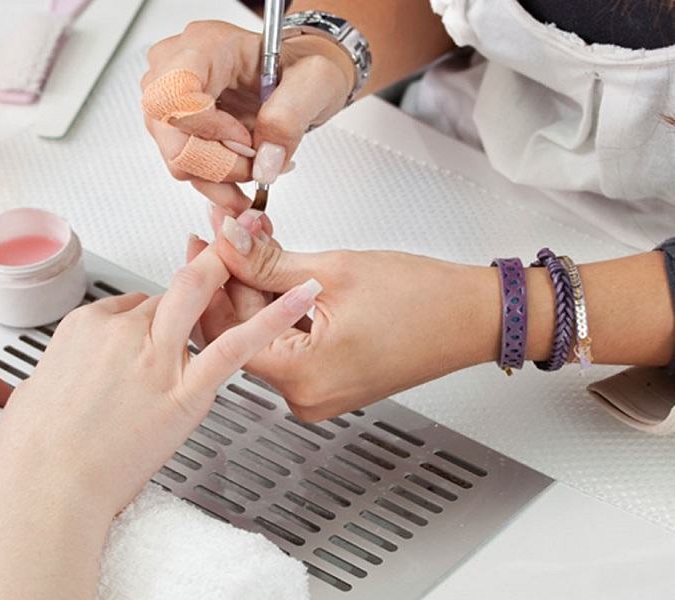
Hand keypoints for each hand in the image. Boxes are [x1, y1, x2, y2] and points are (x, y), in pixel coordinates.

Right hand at [0, 246, 320, 598]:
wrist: (45, 488)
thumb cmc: (34, 451)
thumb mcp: (35, 392)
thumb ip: (60, 371)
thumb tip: (63, 374)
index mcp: (84, 327)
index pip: (132, 303)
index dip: (152, 316)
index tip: (161, 327)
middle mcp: (123, 332)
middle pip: (170, 290)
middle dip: (198, 268)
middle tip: (221, 255)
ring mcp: (156, 357)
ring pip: (196, 299)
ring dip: (223, 279)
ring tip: (250, 259)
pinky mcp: (185, 392)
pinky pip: (235, 346)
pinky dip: (271, 318)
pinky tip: (298, 296)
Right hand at [141, 20, 353, 211]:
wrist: (295, 74)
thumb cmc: (299, 65)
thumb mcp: (314, 81)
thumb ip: (289, 118)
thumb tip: (264, 161)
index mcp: (206, 45)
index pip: (175, 94)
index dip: (209, 129)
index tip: (246, 138)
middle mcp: (177, 69)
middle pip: (171, 136)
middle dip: (219, 164)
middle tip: (258, 165)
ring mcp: (172, 100)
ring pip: (178, 159)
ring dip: (221, 177)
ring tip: (258, 168)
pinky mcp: (177, 127)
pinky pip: (186, 167)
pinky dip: (218, 182)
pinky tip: (244, 175)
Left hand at [201, 212, 503, 420]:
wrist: (473, 318)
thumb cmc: (424, 301)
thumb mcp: (334, 270)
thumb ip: (269, 261)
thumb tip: (229, 243)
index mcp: (303, 377)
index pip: (227, 331)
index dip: (210, 281)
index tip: (202, 245)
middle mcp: (306, 396)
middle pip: (244, 333)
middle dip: (235, 278)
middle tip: (229, 234)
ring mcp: (317, 393)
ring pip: (265, 336)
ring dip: (258, 289)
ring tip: (257, 241)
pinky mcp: (328, 382)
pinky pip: (289, 344)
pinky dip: (281, 309)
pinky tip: (279, 272)